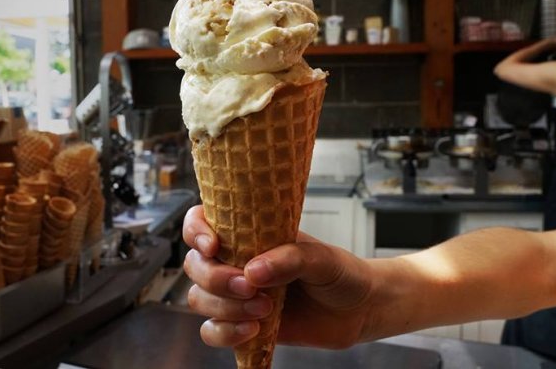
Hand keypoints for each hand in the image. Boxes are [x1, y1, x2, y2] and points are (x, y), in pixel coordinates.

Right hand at [182, 205, 375, 349]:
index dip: (196, 231)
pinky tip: (252, 330)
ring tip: (264, 311)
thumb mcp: (322, 259)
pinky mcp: (241, 324)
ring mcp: (236, 294)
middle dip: (216, 279)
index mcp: (249, 233)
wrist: (360, 311)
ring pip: (199, 298)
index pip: (201, 221)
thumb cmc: (341, 273)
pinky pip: (212, 331)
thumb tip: (253, 271)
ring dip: (225, 308)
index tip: (213, 246)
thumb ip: (290, 259)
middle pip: (195, 265)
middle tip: (250, 288)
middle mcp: (236, 261)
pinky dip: (225, 333)